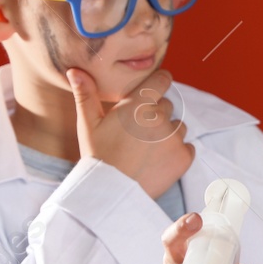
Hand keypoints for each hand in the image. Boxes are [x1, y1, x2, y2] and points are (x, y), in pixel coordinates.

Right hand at [69, 67, 193, 197]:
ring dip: (168, 134)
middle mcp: (160, 117)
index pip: (162, 79)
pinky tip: (158, 161)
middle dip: (156, 114)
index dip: (159, 83)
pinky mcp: (184, 157)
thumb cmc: (98, 157)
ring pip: (178, 126)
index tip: (153, 92)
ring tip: (147, 149)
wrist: (112, 192)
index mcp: (138, 104)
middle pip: (167, 105)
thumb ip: (86, 95)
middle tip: (139, 133)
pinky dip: (177, 152)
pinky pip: (187, 147)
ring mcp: (174, 137)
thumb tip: (74, 71)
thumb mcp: (88, 124)